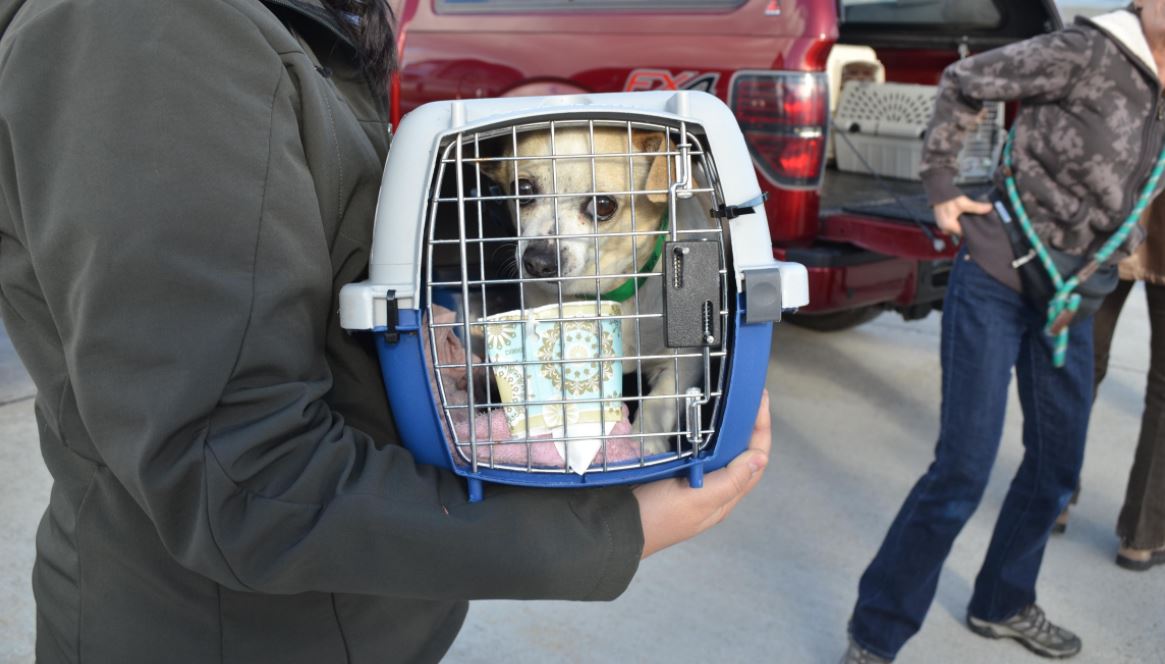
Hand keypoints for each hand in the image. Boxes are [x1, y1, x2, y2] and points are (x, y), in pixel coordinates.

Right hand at [633, 390, 771, 558]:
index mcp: (724, 497)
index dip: (761, 430)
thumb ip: (731, 480)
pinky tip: (701, 420)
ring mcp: (693, 481)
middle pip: (741, 454)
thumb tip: (761, 457)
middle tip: (748, 394)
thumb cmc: (658, 517)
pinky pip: (697, 451)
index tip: (760, 400)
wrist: (616, 528)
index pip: (754, 460)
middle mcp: (713, 489)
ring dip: (729, 429)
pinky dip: (705, 435)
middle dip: (748, 425)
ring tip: (731, 402)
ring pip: (720, 452)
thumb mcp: (698, 499)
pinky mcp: (673, 474)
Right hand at [932, 195, 991, 236]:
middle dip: (968, 226)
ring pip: (956, 227)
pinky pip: (952, 224)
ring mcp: (942, 224)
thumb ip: (977, 207)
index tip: (980, 225)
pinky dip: (958, 220)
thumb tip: (989, 208)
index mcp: (948, 226)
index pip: (963, 233)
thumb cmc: (948, 197)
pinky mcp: (942, 220)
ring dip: (963, 223)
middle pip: (959, 231)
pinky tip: (963, 215)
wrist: (938, 189)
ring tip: (970, 217)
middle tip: (977, 220)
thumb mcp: (964, 203)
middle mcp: (943, 228)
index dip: (972, 229)